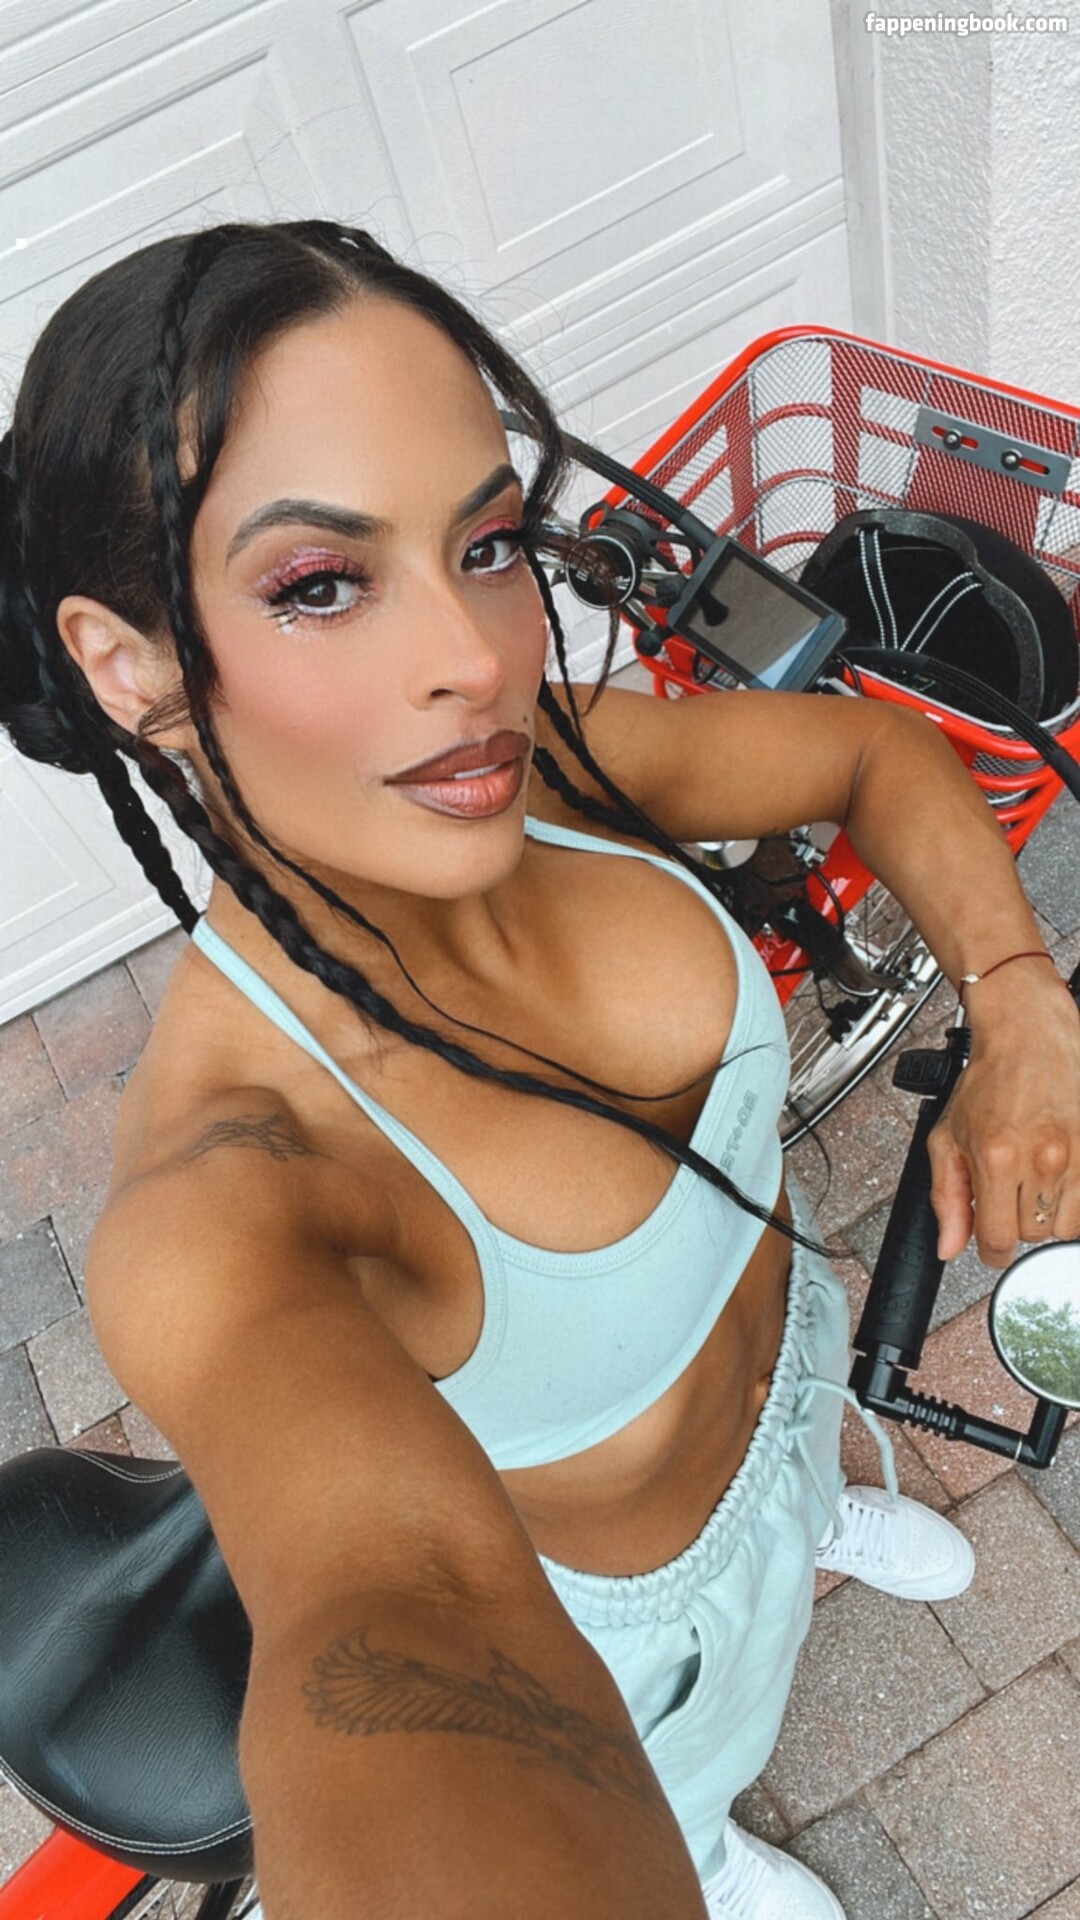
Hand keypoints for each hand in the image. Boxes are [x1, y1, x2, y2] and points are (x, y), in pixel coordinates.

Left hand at [927, 972, 1079, 1266]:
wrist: (1030, 1037)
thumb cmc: (989, 1081)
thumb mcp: (948, 1137)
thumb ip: (947, 1197)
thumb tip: (949, 1246)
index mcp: (997, 1157)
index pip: (997, 1241)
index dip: (990, 1250)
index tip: (990, 1243)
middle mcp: (1041, 1159)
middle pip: (1031, 1236)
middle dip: (1014, 1221)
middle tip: (1007, 1191)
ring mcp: (1076, 1156)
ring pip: (1063, 1227)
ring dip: (1044, 1214)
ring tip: (1032, 1182)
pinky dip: (1070, 1200)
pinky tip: (1055, 1176)